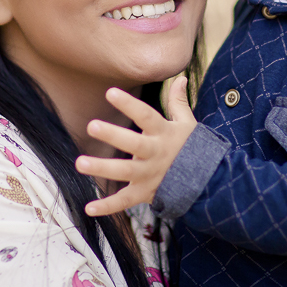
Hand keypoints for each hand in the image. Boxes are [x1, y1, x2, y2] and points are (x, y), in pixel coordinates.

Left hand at [75, 76, 196, 216]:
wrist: (207, 183)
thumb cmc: (192, 149)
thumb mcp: (188, 124)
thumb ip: (178, 102)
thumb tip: (180, 77)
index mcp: (163, 133)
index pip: (146, 115)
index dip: (129, 104)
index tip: (110, 92)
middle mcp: (155, 154)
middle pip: (133, 144)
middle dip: (113, 135)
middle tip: (91, 126)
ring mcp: (149, 175)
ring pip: (124, 172)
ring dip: (102, 168)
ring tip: (80, 163)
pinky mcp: (145, 193)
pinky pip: (125, 201)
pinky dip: (107, 206)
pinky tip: (89, 208)